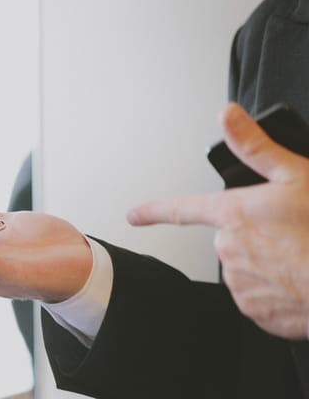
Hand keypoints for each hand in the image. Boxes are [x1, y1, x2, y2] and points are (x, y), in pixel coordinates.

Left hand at [128, 102, 308, 339]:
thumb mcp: (297, 176)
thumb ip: (257, 147)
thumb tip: (228, 116)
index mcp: (233, 214)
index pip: (181, 209)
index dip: (153, 211)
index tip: (133, 215)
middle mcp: (227, 248)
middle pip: (231, 237)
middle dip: (255, 236)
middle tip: (289, 236)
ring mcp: (238, 281)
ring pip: (245, 266)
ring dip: (266, 262)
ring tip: (297, 258)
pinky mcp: (252, 309)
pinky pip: (257, 294)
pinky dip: (274, 288)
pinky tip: (296, 280)